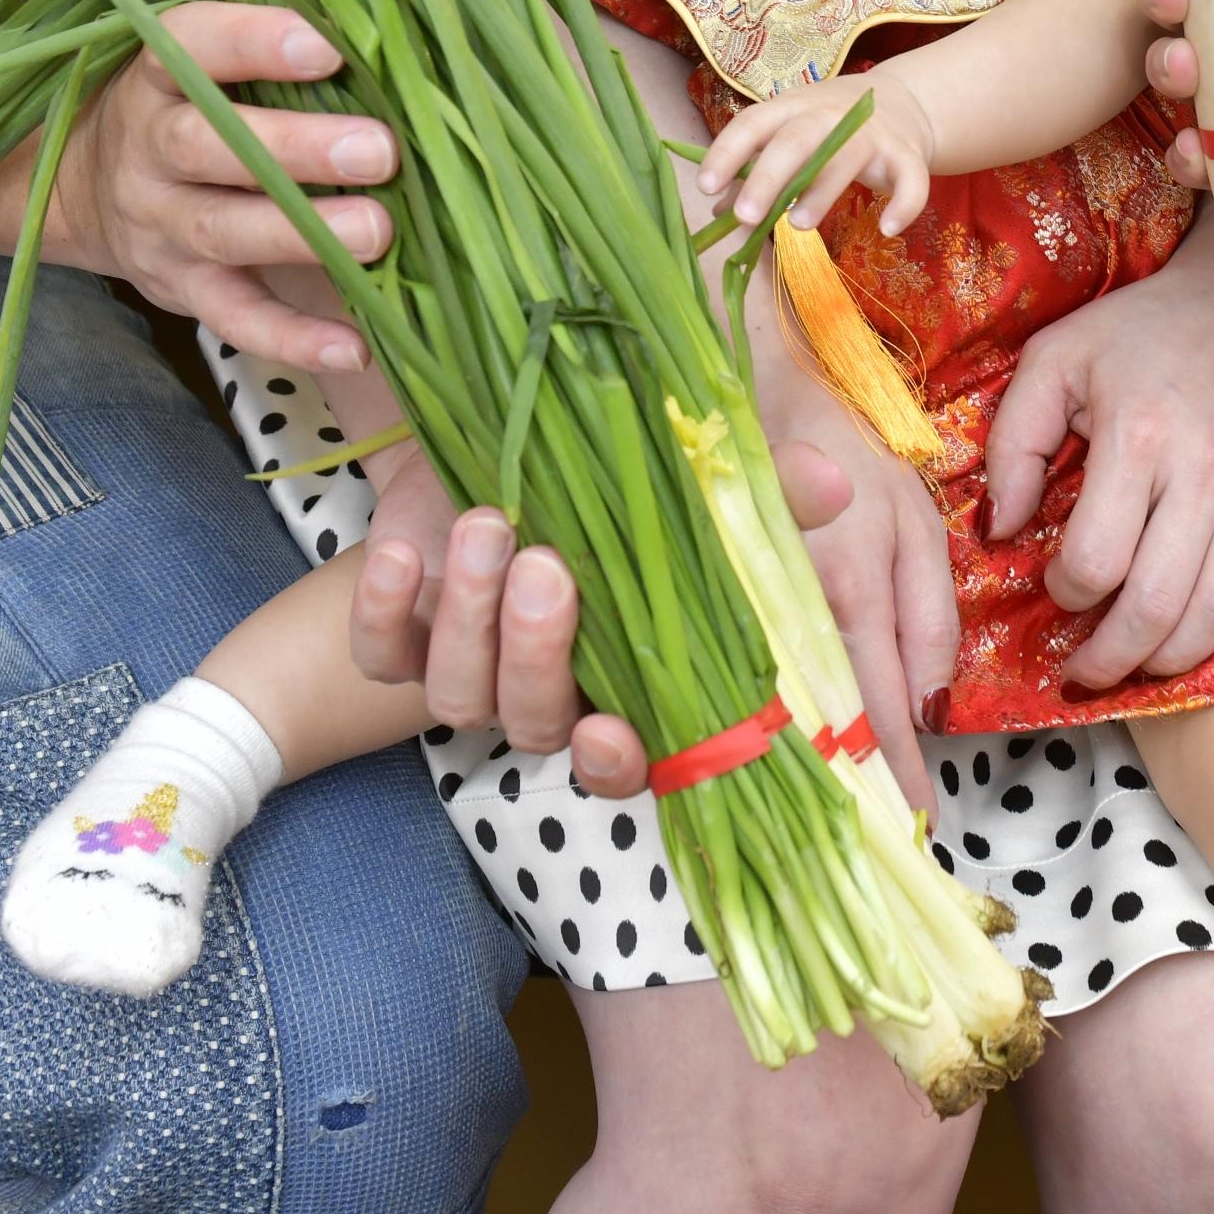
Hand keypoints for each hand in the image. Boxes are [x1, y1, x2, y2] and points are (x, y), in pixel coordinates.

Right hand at [45, 3, 396, 369]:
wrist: (81, 189)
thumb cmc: (186, 107)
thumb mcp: (200, 67)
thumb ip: (269, 56)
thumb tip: (387, 45)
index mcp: (156, 77)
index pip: (192, 46)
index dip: (252, 43)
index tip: (324, 48)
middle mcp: (148, 149)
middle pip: (209, 147)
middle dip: (295, 149)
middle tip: (378, 150)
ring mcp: (160, 226)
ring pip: (223, 230)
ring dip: (303, 234)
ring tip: (378, 231)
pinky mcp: (181, 290)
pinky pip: (234, 318)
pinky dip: (292, 337)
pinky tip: (354, 346)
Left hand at [348, 442, 855, 801]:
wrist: (495, 453)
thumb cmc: (611, 486)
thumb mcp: (691, 485)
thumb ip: (759, 494)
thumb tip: (834, 484)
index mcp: (620, 681)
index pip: (623, 759)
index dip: (614, 761)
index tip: (608, 730)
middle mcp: (544, 690)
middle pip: (534, 717)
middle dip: (538, 651)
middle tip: (547, 566)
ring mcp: (470, 667)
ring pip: (460, 694)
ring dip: (471, 618)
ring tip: (488, 528)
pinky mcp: (402, 634)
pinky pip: (379, 657)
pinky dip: (381, 611)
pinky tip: (399, 552)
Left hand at [700, 76, 937, 235]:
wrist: (903, 103)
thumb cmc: (830, 127)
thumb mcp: (789, 137)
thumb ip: (755, 170)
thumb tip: (716, 212)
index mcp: (791, 108)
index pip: (753, 123)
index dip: (726, 152)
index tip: (703, 186)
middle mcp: (829, 115)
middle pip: (795, 142)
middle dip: (767, 178)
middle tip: (745, 217)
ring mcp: (870, 134)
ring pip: (845, 159)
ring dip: (821, 193)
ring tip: (796, 226)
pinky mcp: (907, 155)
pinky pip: (911, 180)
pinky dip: (903, 204)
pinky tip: (887, 229)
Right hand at [751, 304, 956, 801]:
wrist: (756, 380)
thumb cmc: (849, 446)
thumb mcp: (915, 520)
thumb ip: (928, 615)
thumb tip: (935, 709)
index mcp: (850, 593)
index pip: (877, 712)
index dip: (896, 775)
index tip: (916, 826)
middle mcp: (788, 613)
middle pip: (818, 733)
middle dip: (847, 795)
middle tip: (874, 844)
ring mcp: (735, 610)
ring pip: (765, 718)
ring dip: (793, 777)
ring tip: (822, 827)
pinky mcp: (698, 603)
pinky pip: (721, 686)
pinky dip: (743, 731)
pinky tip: (758, 765)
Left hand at [979, 215, 1213, 690]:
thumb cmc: (1139, 329)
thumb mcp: (1054, 360)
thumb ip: (1013, 445)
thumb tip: (1002, 531)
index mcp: (1138, 436)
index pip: (1097, 561)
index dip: (1066, 594)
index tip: (1056, 587)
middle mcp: (1208, 471)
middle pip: (1159, 606)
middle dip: (1112, 658)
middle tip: (1085, 670)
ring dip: (1172, 658)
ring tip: (1138, 662)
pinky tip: (1201, 618)